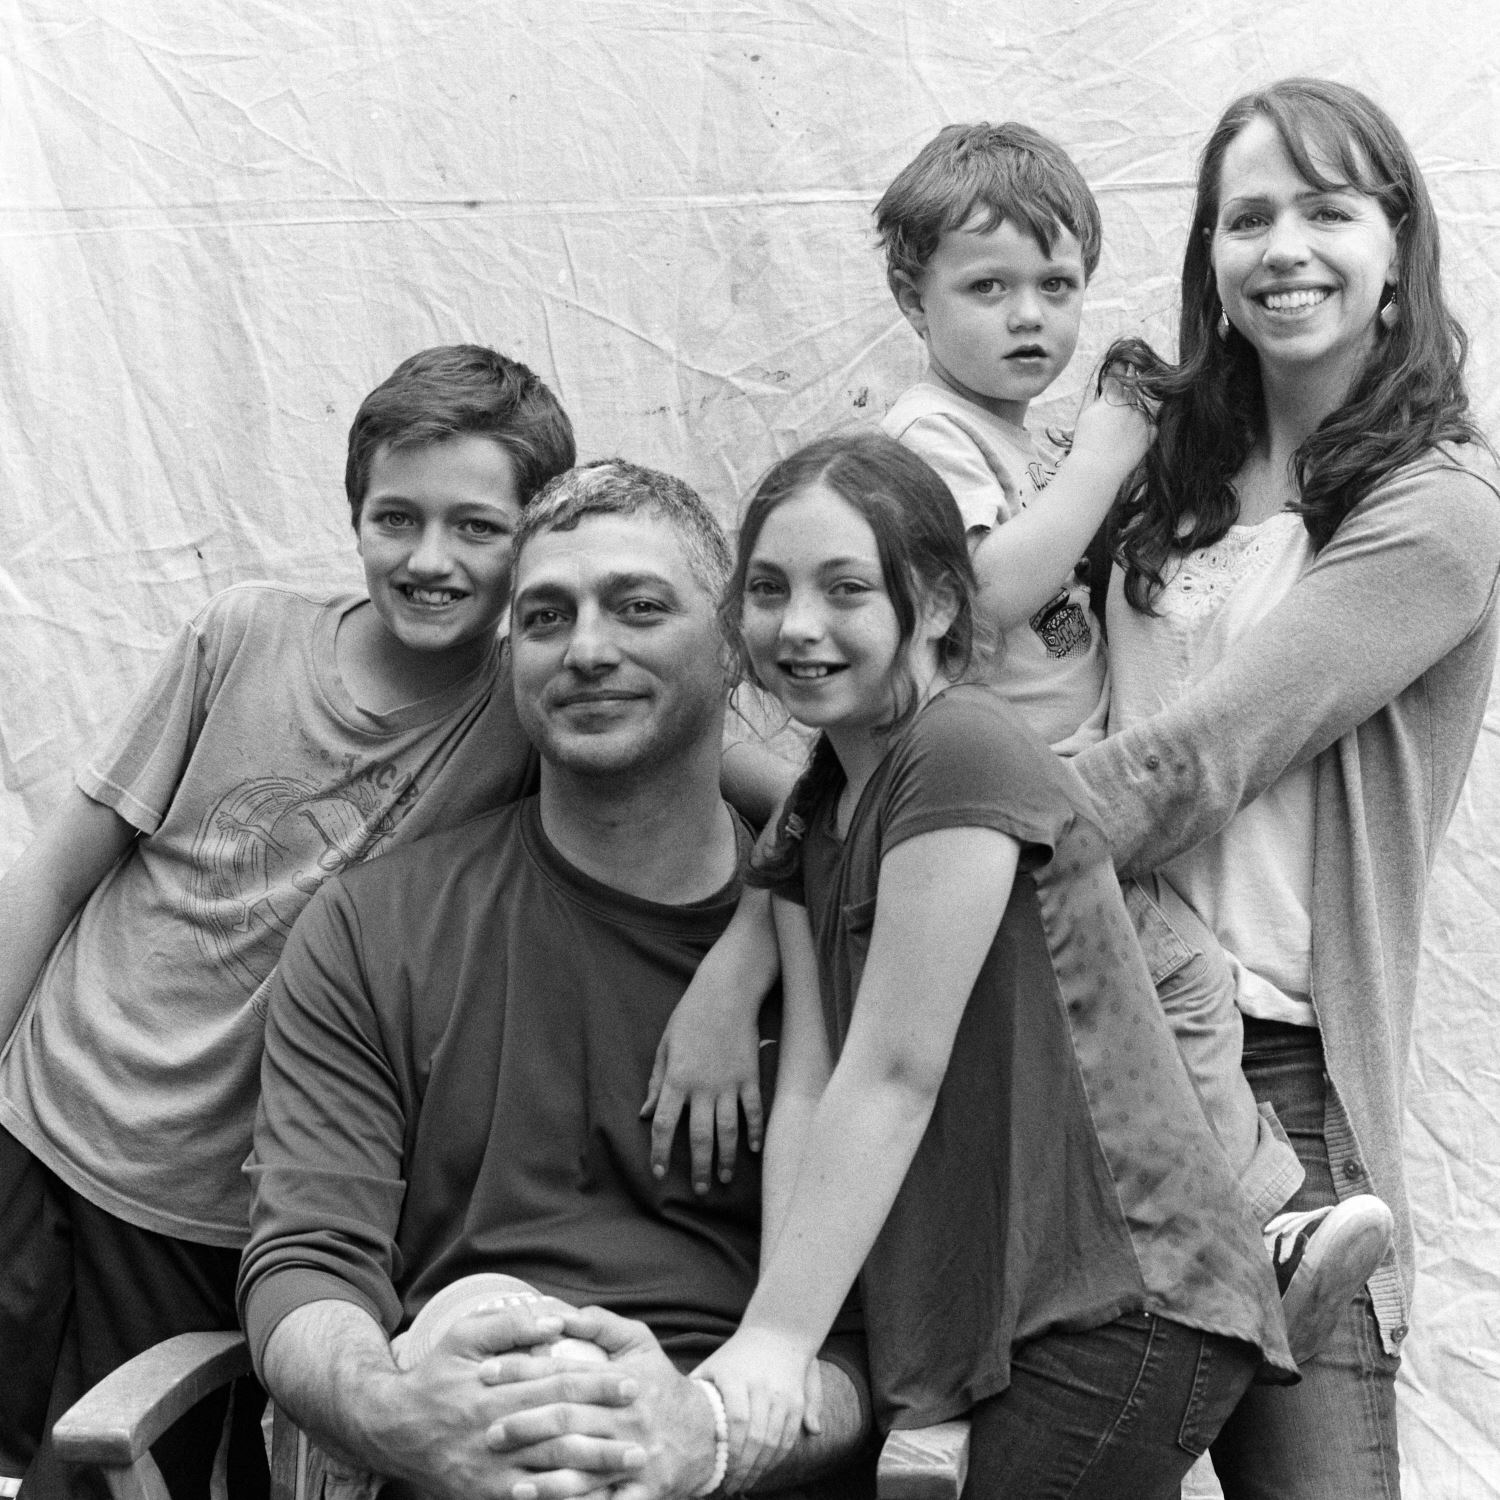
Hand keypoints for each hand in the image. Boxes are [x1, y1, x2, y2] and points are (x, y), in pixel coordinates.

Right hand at [404, 1303, 649, 1499]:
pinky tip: (592, 1497)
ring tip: (630, 1465)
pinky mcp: (484, 1494)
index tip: (632, 1384)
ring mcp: (490, 1468)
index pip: (557, 1384)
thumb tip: (556, 1320)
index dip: (597, 1385)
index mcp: (495, 1389)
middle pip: (560, 1431)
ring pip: (550, 1471)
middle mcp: (496, 1431)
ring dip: (594, 1469)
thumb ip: (508, 1324)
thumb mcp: (463, 1336)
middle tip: (645, 1432)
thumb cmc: (435, 1375)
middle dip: (606, 1432)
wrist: (392, 1429)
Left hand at [491, 1306, 721, 1499]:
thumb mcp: (638, 1342)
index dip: (523, 1372)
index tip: (486, 1372)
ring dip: (545, 1477)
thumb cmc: (660, 1384)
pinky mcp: (642, 1493)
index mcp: (623, 1379)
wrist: (705, 1433)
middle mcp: (628, 1418)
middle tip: (490, 1430)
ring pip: (584, 1468)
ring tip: (509, 1480)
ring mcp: (635, 1457)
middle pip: (570, 1420)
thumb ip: (599, 1325)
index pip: (565, 1373)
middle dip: (526, 1425)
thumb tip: (557, 1314)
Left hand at [643, 961, 764, 1193]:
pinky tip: (753, 1149)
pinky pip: (753, 1110)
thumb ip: (658, 1082)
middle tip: (701, 1189)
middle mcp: (702, 1087)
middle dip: (700, 1167)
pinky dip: (755, 1131)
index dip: (660, 1152)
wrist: (726, 992)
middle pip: (699, 1137)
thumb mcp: (666, 1046)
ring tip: (725, 1178)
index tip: (659, 1173)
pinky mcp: (750, 1076)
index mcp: (677, 1079)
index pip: (664, 1125)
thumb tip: (646, 1112)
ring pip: (728, 1130)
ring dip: (727, 1158)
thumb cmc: (691, 1016)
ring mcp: (729, 1083)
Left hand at [694, 1327, 820, 1492]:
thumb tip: (687, 1427)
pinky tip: (763, 1469)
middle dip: (744, 1467)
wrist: (778, 1332)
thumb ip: (697, 1393)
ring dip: (760, 1468)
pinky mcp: (797, 1402)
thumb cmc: (736, 1355)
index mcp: (737, 1377)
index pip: (737, 1420)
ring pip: (774, 1441)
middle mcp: (762, 1386)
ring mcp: (783, 1395)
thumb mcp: (712, 1365)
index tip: (719, 1470)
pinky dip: (777, 1459)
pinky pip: (788, 1437)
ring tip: (745, 1482)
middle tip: (731, 1486)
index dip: (730, 1450)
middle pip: (757, 1436)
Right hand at [1069, 367, 1155, 476]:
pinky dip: (1142, 431)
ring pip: (1140, 411)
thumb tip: (1110, 387)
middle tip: (1113, 417)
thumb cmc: (1086, 442)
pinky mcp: (1149, 435)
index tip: (1124, 364)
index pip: (1119, 373)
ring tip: (1116, 436)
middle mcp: (1130, 404)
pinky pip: (1150, 427)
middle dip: (1124, 399)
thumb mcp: (1087, 414)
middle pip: (1131, 393)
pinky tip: (1128, 441)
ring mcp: (1142, 419)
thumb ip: (1101, 397)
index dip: (1120, 368)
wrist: (1096, 468)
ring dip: (1132, 418)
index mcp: (1113, 396)